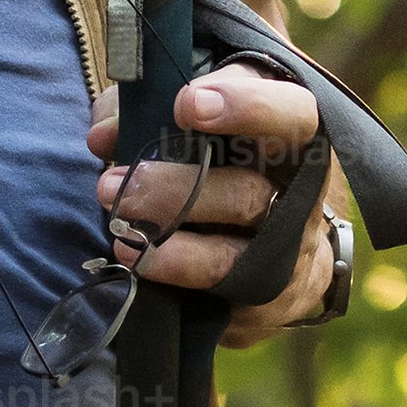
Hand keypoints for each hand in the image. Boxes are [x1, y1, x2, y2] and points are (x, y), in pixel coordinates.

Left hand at [90, 63, 341, 341]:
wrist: (292, 248)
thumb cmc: (237, 167)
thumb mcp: (211, 122)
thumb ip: (153, 112)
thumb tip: (105, 134)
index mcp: (293, 142)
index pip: (294, 115)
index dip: (246, 107)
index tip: (187, 105)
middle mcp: (301, 199)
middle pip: (248, 193)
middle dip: (174, 188)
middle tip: (114, 183)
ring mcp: (288, 257)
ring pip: (232, 254)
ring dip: (169, 244)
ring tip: (122, 234)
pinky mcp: (268, 302)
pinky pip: (220, 299)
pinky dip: (176, 280)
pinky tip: (141, 266)